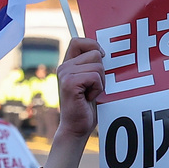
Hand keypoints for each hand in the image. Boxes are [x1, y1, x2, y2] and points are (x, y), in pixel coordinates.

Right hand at [42, 38, 103, 167]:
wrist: (77, 126)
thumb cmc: (87, 105)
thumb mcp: (91, 81)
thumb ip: (92, 65)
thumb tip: (104, 50)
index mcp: (68, 64)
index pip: (78, 41)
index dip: (93, 45)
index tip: (101, 58)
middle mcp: (64, 66)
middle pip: (95, 53)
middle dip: (102, 71)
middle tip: (93, 87)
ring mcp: (65, 74)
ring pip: (98, 66)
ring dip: (100, 82)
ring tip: (90, 93)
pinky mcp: (69, 83)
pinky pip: (95, 77)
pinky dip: (98, 88)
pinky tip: (89, 97)